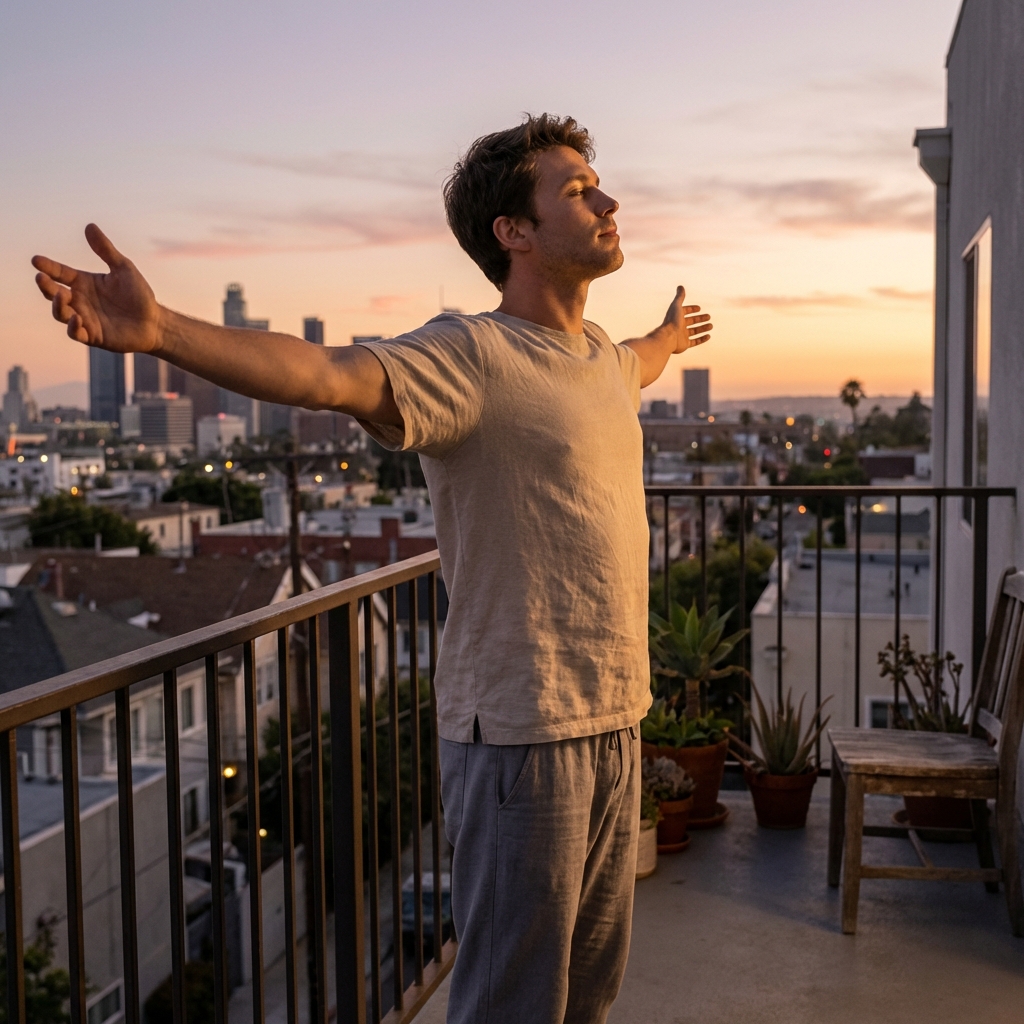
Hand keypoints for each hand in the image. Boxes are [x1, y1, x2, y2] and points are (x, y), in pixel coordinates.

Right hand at [32, 224, 161, 353]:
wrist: (154, 322)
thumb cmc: (139, 295)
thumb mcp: (123, 268)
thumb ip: (105, 250)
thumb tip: (89, 226)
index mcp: (84, 283)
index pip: (60, 273)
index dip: (48, 267)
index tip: (36, 260)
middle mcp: (80, 300)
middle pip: (53, 292)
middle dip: (45, 286)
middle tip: (41, 278)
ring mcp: (84, 318)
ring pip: (60, 313)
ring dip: (57, 305)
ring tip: (61, 295)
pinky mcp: (93, 335)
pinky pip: (76, 333)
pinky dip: (73, 327)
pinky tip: (77, 318)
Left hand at [661, 285, 712, 353]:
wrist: (668, 337)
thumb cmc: (672, 321)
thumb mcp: (676, 306)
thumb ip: (680, 297)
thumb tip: (680, 286)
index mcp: (676, 317)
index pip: (685, 312)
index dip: (691, 309)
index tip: (699, 308)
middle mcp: (679, 326)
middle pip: (691, 321)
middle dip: (700, 319)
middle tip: (708, 317)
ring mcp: (682, 336)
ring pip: (694, 331)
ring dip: (703, 328)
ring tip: (711, 326)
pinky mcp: (685, 344)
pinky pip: (695, 342)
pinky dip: (702, 339)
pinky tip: (708, 336)